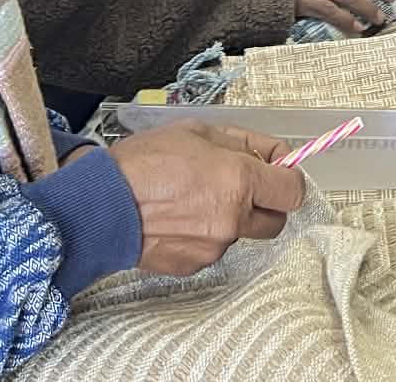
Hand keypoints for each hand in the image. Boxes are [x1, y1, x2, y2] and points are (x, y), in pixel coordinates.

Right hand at [110, 121, 306, 275]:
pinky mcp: (194, 265)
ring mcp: (214, 247)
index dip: (288, 177)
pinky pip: (212, 249)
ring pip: (240, 234)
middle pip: (275, 221)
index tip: (277, 170)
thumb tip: (268, 154)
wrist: (102, 205)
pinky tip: (178, 218)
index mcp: (239, 181)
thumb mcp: (197, 132)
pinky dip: (204, 235)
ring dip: (229, 218)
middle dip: (265, 203)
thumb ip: (240, 143)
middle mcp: (233, 219)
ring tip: (193, 199)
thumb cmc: (143, 163)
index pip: (293, 191)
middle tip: (241, 186)